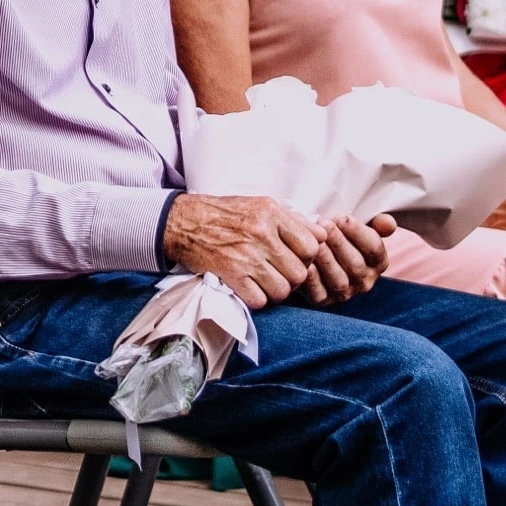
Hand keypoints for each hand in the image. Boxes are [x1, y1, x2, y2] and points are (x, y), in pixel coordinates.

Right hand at [162, 194, 339, 308]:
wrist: (181, 222)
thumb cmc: (224, 214)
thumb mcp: (260, 205)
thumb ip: (293, 220)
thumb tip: (323, 234)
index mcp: (271, 213)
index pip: (313, 245)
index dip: (308, 257)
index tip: (295, 258)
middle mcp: (261, 234)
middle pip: (300, 272)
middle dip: (293, 278)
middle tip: (280, 273)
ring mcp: (246, 256)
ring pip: (283, 290)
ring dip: (276, 291)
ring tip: (265, 282)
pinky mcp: (230, 275)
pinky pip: (260, 300)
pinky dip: (257, 299)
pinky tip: (250, 288)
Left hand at [308, 212, 395, 299]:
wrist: (311, 254)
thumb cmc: (339, 236)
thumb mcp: (359, 227)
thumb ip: (378, 223)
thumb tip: (387, 223)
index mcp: (378, 263)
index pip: (374, 248)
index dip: (357, 232)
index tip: (340, 217)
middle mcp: (364, 282)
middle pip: (355, 264)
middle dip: (339, 242)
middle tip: (324, 225)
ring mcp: (344, 294)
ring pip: (338, 280)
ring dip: (326, 259)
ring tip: (315, 240)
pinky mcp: (322, 300)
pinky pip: (317, 292)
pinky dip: (311, 277)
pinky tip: (304, 261)